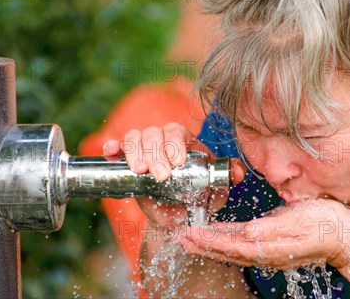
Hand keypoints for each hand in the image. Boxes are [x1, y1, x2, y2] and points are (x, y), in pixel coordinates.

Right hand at [102, 122, 245, 225]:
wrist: (179, 218)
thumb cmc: (199, 198)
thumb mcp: (216, 189)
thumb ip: (227, 178)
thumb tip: (238, 171)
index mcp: (186, 142)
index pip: (177, 132)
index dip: (174, 144)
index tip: (177, 162)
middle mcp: (163, 141)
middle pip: (154, 133)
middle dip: (156, 153)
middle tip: (160, 175)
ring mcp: (144, 149)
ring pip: (135, 137)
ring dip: (136, 151)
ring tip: (141, 171)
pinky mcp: (128, 161)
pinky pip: (118, 147)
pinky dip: (113, 147)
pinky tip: (111, 152)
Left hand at [179, 198, 349, 270]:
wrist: (345, 235)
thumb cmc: (324, 224)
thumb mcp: (298, 221)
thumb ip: (271, 228)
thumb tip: (247, 232)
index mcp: (268, 248)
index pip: (230, 245)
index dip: (207, 240)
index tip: (188, 233)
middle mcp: (264, 252)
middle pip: (225, 250)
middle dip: (201, 244)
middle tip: (178, 236)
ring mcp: (267, 250)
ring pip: (231, 248)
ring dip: (209, 242)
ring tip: (189, 235)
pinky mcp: (271, 243)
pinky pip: (242, 243)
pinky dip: (225, 239)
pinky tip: (217, 233)